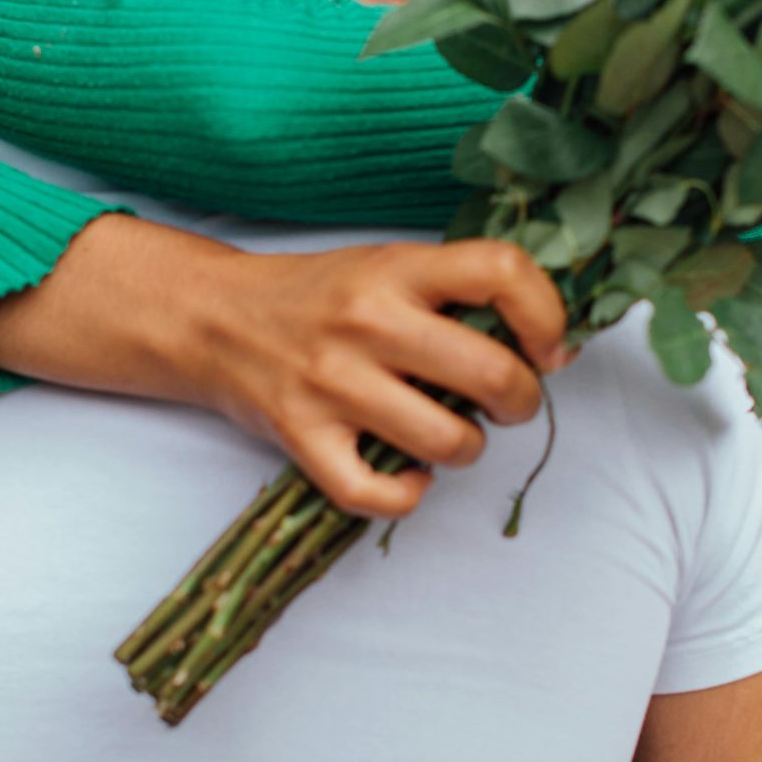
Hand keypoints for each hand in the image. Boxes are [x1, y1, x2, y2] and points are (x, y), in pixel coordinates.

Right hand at [188, 237, 571, 516]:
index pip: (501, 272)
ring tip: (449, 434)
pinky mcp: (300, 436)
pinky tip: (407, 473)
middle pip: (492, 373)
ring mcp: (331, 383)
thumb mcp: (387, 267)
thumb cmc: (318, 297)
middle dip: (521, 401)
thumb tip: (548, 345)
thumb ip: (456, 294)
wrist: (212, 317)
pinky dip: (407, 494)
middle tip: (509, 402)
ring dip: (467, 448)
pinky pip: (376, 494)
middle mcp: (367, 322)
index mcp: (397, 268)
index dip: (547, 316)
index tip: (549, 348)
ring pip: (448, 442)